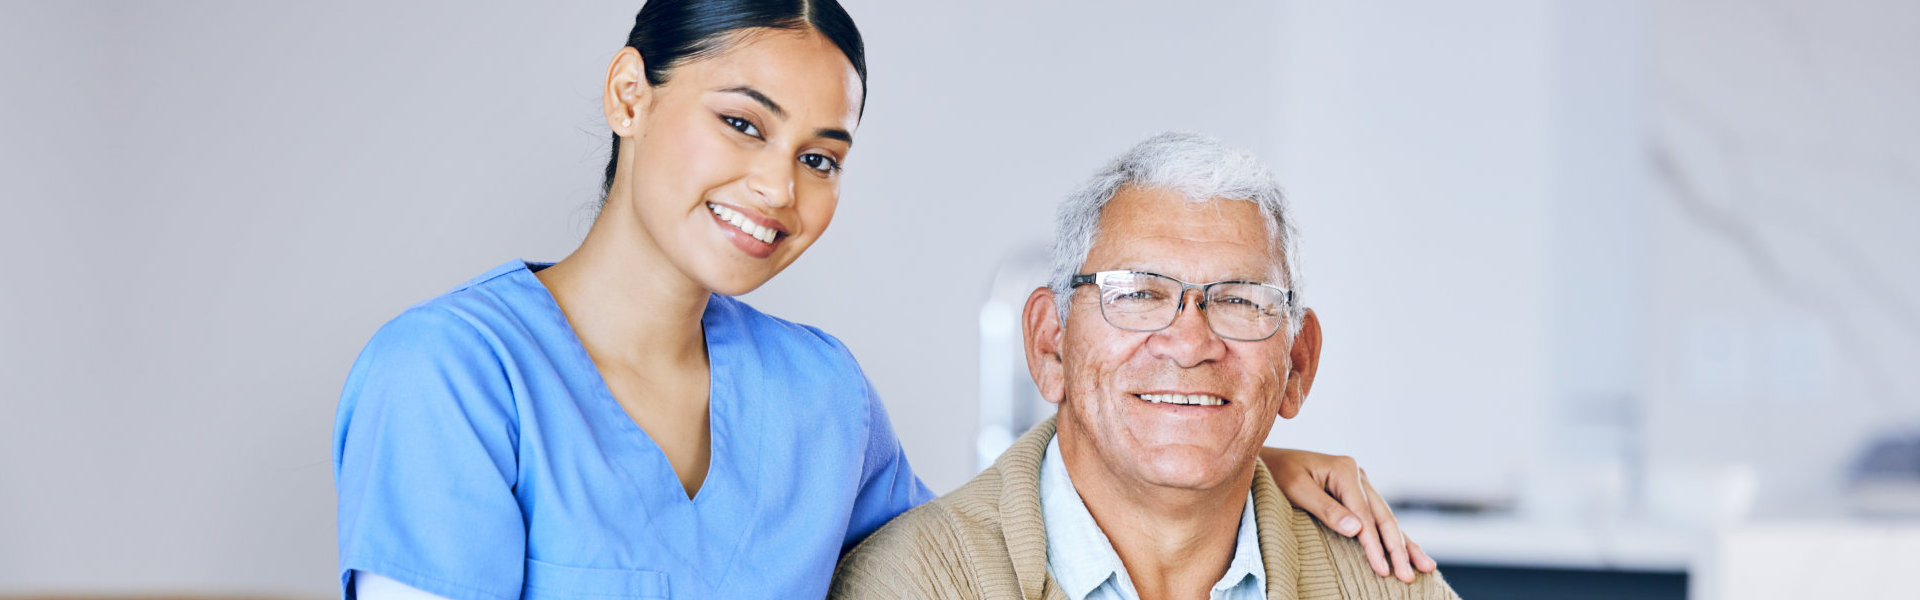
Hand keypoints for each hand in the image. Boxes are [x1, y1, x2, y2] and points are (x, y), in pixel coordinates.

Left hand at [1260, 447, 1436, 581]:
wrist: (1266, 462)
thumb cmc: (1276, 475)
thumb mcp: (1296, 489)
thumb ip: (1326, 509)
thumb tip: (1358, 530)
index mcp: (1345, 470)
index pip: (1365, 514)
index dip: (1374, 544)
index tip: (1383, 569)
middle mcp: (1357, 475)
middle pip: (1382, 517)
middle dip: (1397, 549)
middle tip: (1408, 576)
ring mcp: (1360, 484)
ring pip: (1387, 519)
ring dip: (1405, 545)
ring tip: (1426, 567)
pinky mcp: (1356, 495)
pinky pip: (1379, 519)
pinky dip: (1394, 537)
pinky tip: (1410, 551)